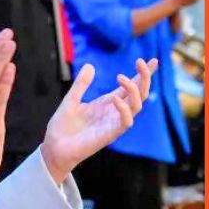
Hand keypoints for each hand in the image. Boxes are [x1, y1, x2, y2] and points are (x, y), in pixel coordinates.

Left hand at [41, 58, 156, 182]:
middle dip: (144, 78)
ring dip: (133, 90)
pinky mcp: (110, 134)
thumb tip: (90, 66)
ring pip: (137, 106)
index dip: (143, 74)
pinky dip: (124, 110)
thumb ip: (81, 84)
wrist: (55, 146)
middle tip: (140, 62)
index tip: (153, 61)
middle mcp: (115, 112)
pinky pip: (126, 122)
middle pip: (140, 94)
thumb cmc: (64, 126)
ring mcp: (114, 123)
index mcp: (109, 102)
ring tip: (121, 77)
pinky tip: (115, 99)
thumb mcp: (71, 100)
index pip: (132, 86)